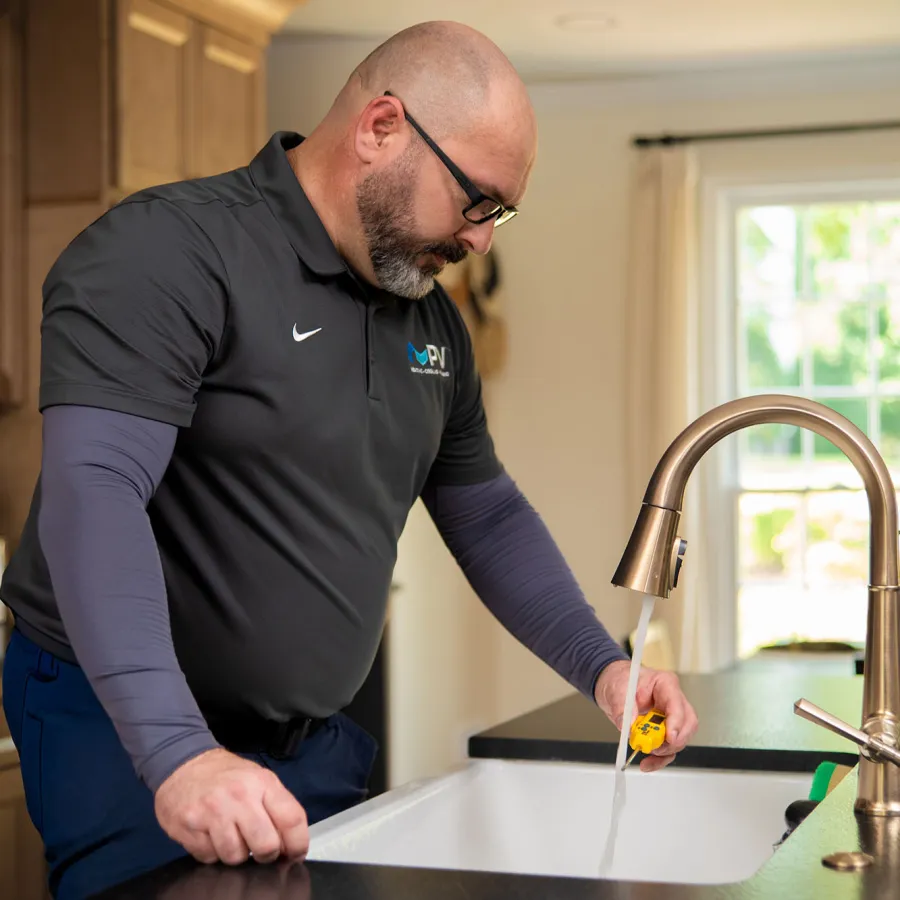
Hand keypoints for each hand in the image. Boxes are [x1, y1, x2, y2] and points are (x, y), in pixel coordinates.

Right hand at [154, 748, 308, 865]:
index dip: (298, 843)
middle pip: (266, 846)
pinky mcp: (190, 826)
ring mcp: (213, 812)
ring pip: (236, 857)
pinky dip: (213, 852)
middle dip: (265, 854)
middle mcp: (239, 796)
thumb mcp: (258, 779)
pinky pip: (210, 857)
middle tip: (259, 847)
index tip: (295, 853)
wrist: (183, 764)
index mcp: (262, 782)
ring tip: (231, 835)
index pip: (292, 819)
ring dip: (236, 853)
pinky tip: (211, 834)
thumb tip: (291, 843)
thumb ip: (276, 807)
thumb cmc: (225, 775)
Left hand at [594, 661, 698, 772]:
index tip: (669, 737)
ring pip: (681, 739)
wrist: (614, 686)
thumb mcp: (617, 689)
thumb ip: (622, 706)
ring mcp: (670, 717)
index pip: (677, 704)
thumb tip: (627, 725)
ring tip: (646, 753)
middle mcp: (672, 701)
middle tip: (654, 746)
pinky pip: (669, 749)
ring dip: (665, 751)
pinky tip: (648, 763)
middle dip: (672, 740)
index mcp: (665, 684)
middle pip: (687, 724)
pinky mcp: (664, 731)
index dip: (676, 722)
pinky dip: (659, 759)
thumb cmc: (621, 680)